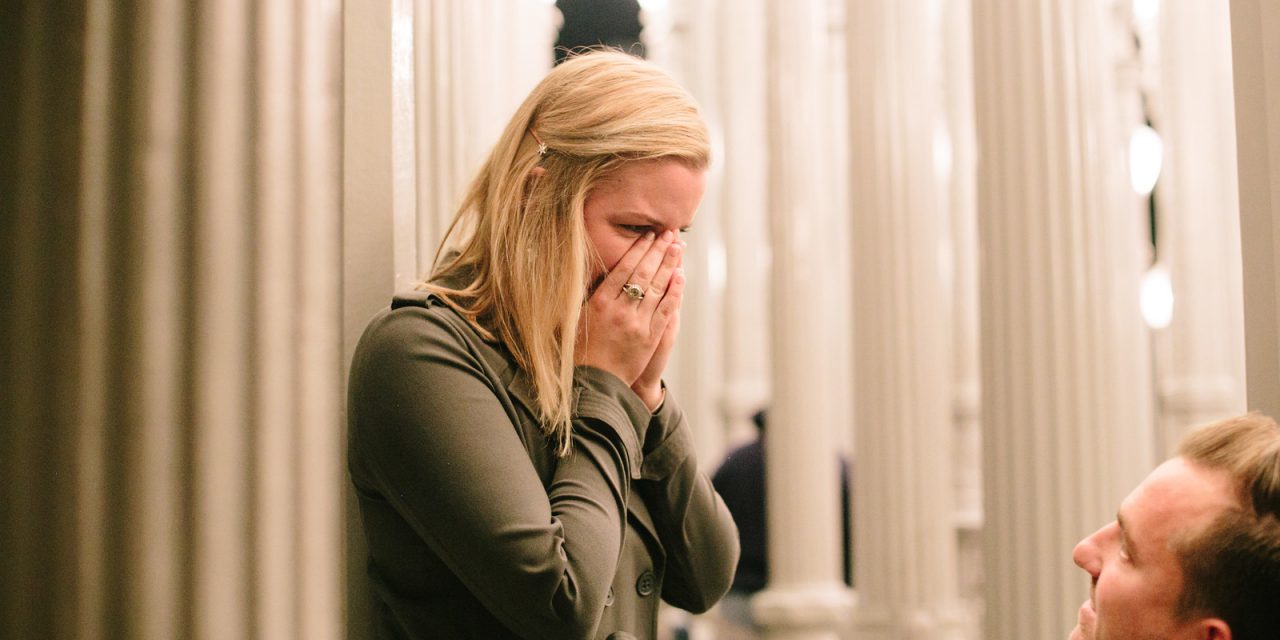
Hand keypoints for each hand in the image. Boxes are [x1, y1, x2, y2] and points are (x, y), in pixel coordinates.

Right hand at [577, 230, 684, 406]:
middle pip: (643, 273)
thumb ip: (589, 293)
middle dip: (657, 250)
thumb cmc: (582, 350)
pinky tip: (681, 276)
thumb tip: (595, 268)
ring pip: (656, 287)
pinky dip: (674, 291)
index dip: (638, 249)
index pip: (623, 268)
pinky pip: (666, 309)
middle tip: (669, 232)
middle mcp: (619, 310)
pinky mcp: (650, 338)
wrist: (596, 382)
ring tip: (678, 246)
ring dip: (669, 265)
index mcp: (599, 302)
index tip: (648, 235)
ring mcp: (636, 324)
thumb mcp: (578, 318)